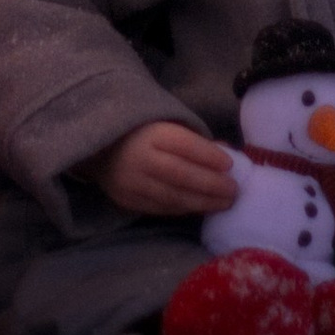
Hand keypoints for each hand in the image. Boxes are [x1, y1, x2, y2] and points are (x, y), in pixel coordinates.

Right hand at [89, 120, 238, 217]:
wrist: (100, 147)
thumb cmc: (142, 131)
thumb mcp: (166, 124)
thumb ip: (194, 139)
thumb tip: (225, 152)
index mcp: (150, 132)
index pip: (184, 145)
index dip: (209, 156)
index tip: (230, 164)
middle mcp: (139, 158)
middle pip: (181, 175)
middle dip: (211, 185)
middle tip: (234, 191)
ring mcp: (131, 182)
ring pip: (172, 196)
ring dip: (202, 202)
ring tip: (224, 204)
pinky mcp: (127, 200)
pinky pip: (160, 208)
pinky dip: (183, 210)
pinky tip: (200, 209)